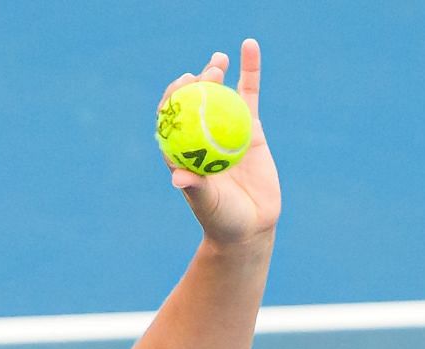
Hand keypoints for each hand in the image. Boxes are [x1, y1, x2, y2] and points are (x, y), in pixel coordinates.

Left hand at [157, 39, 280, 246]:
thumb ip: (195, 188)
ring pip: (220, 93)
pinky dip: (250, 70)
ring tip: (218, 60)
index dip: (173, 99)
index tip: (182, 88)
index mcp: (183, 150)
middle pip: (195, 101)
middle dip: (195, 83)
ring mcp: (225, 128)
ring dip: (216, 72)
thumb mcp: (207, 204)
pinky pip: (249, 94)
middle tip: (205, 76)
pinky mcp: (251, 127)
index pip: (172, 118)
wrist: (251, 226)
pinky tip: (248, 46)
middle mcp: (201, 135)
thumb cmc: (222, 218)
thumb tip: (176, 178)